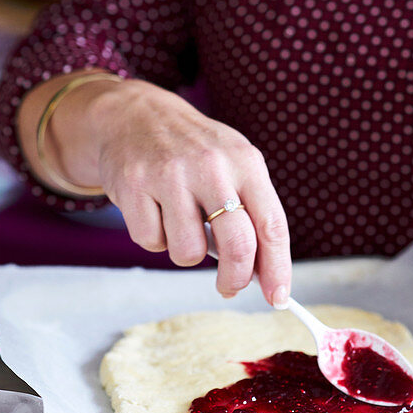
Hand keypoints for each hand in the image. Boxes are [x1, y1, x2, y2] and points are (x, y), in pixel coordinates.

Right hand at [59, 77, 291, 306]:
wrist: (135, 115)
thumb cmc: (195, 150)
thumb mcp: (234, 166)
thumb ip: (251, 213)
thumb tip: (262, 273)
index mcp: (245, 162)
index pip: (271, 226)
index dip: (277, 269)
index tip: (278, 298)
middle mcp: (210, 166)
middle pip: (236, 246)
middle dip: (234, 279)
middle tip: (229, 287)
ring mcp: (169, 175)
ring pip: (188, 253)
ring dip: (187, 252)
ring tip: (182, 224)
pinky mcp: (133, 186)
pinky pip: (151, 242)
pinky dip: (156, 238)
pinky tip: (155, 210)